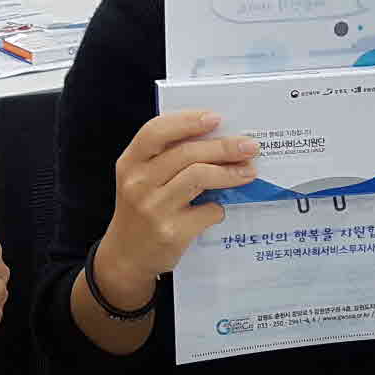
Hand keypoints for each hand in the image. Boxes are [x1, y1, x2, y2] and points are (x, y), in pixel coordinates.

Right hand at [97, 111, 257, 284]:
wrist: (126, 256)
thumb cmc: (140, 209)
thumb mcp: (140, 179)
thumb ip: (166, 158)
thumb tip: (215, 139)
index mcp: (130, 163)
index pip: (156, 131)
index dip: (187, 121)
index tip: (216, 118)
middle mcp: (138, 183)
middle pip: (186, 153)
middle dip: (223, 147)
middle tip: (248, 146)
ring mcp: (154, 208)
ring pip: (199, 177)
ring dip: (230, 173)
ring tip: (248, 171)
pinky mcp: (171, 232)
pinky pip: (206, 210)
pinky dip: (218, 207)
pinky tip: (218, 207)